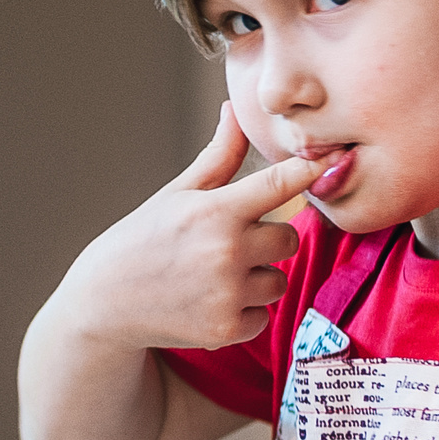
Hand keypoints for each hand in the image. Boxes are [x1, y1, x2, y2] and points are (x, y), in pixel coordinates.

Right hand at [46, 105, 321, 351]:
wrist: (104, 301)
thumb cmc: (142, 239)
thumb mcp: (177, 194)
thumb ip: (219, 157)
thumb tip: (235, 110)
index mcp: (215, 210)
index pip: (280, 183)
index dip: (311, 169)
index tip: (334, 158)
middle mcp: (226, 251)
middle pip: (288, 238)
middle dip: (267, 240)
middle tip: (228, 244)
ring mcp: (228, 293)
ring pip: (278, 279)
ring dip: (257, 279)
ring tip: (215, 276)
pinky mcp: (227, 329)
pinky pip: (263, 316)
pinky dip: (243, 312)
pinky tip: (209, 302)